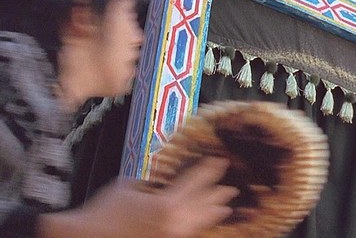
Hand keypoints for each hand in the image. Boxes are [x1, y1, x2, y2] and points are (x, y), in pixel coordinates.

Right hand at [40, 157, 237, 237]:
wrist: (88, 237)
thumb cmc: (105, 211)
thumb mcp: (128, 185)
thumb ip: (150, 177)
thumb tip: (163, 169)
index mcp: (166, 204)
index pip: (195, 181)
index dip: (209, 170)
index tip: (220, 161)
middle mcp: (174, 222)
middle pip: (204, 204)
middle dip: (217, 194)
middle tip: (231, 186)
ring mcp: (172, 236)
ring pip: (199, 222)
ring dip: (213, 212)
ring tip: (226, 207)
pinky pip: (189, 233)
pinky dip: (199, 226)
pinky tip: (204, 224)